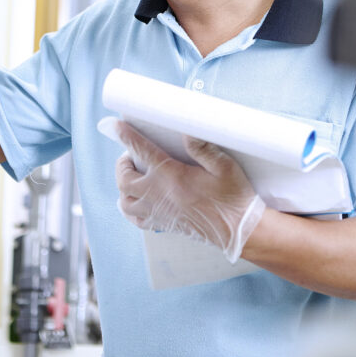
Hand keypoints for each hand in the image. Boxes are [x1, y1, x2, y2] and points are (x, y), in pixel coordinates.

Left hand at [103, 118, 265, 263]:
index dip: (127, 136)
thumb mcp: (225, 166)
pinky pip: (135, 219)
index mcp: (173, 177)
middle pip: (124, 178)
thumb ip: (203, 147)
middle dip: (122, 163)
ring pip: (125, 201)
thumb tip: (186, 131)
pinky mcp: (164, 224)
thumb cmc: (234, 197)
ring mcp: (159, 212)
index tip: (116, 126)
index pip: (142, 152)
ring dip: (123, 185)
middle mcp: (160, 195)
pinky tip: (138, 199)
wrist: (238, 230)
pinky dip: (130, 207)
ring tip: (133, 175)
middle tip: (132, 154)